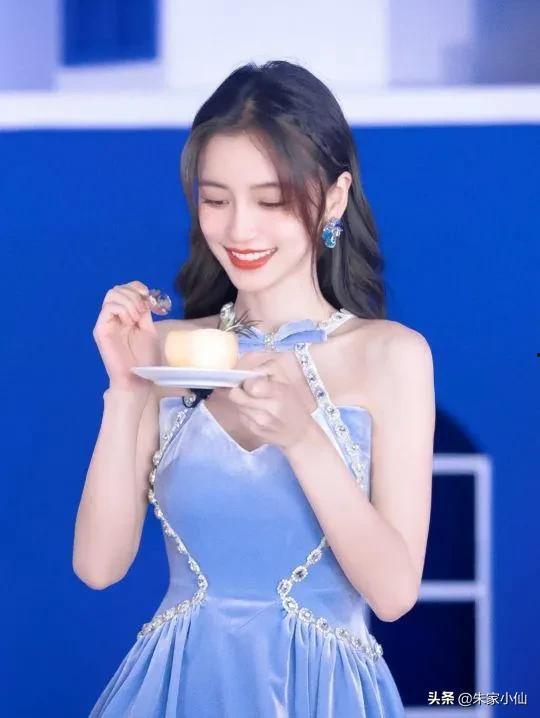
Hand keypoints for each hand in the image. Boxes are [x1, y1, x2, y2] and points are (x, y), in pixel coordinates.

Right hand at [92, 279, 159, 393]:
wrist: (137, 379)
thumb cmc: (144, 359)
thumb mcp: (149, 330)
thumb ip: (144, 313)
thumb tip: (145, 297)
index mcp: (125, 315)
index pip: (126, 289)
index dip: (137, 287)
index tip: (149, 298)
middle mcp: (113, 317)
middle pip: (117, 289)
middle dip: (134, 295)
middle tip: (143, 312)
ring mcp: (106, 322)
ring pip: (112, 295)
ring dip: (130, 302)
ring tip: (137, 319)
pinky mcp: (100, 329)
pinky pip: (108, 309)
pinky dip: (122, 310)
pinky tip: (130, 322)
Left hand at [213, 352, 316, 450]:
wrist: (299, 432)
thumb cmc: (292, 404)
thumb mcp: (286, 383)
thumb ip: (267, 372)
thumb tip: (248, 371)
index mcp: (278, 393)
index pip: (250, 386)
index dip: (247, 381)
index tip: (251, 381)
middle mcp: (269, 410)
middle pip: (236, 396)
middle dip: (238, 389)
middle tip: (246, 389)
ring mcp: (260, 422)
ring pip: (237, 405)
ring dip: (241, 400)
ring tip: (254, 399)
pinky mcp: (254, 430)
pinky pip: (240, 415)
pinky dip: (245, 411)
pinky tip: (256, 410)